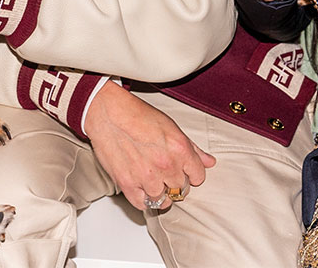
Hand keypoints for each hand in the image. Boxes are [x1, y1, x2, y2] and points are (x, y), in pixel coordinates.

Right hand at [84, 82, 214, 211]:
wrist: (109, 113)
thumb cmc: (137, 115)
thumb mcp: (171, 126)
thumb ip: (193, 148)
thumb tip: (208, 161)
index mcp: (180, 149)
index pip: (199, 177)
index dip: (192, 174)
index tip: (185, 171)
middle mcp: (166, 165)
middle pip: (181, 189)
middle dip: (176, 182)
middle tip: (166, 172)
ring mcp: (147, 177)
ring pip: (164, 200)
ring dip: (160, 192)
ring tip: (153, 179)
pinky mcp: (128, 185)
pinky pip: (143, 205)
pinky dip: (144, 199)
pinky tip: (142, 188)